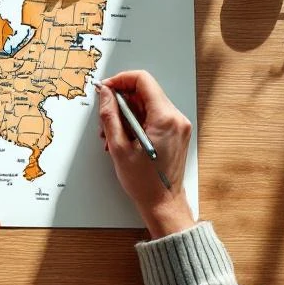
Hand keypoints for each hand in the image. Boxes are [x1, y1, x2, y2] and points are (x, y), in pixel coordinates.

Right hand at [97, 70, 194, 237]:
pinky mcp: (176, 132)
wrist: (163, 204)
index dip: (121, 80)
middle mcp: (176, 118)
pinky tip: (124, 139)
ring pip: (147, 104)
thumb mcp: (119, 147)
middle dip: (121, 101)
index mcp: (164, 118)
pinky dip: (137, 122)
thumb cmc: (144, 182)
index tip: (106, 89)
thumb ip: (110, 116)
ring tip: (112, 135)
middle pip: (145, 92)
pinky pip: (154, 116)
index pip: (142, 80)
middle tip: (105, 118)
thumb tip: (106, 94)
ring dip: (127, 114)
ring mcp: (178, 125)